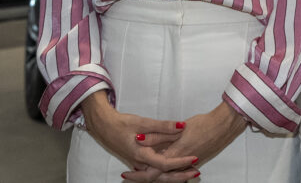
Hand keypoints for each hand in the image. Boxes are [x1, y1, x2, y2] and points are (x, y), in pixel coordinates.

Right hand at [80, 91, 196, 178]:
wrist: (103, 127)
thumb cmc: (121, 124)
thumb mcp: (143, 123)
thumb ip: (163, 126)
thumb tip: (182, 126)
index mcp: (141, 155)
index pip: (164, 164)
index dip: (180, 162)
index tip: (194, 157)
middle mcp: (140, 163)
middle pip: (161, 176)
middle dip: (180, 176)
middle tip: (196, 173)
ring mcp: (138, 164)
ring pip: (158, 175)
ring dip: (174, 175)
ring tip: (191, 171)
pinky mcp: (139, 161)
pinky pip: (154, 171)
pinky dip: (166, 171)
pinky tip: (177, 166)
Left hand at [126, 102, 247, 179]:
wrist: (226, 125)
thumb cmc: (204, 124)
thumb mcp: (180, 128)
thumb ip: (159, 135)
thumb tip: (140, 139)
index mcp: (176, 155)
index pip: (152, 171)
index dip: (138, 175)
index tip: (126, 174)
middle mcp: (182, 163)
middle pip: (158, 177)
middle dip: (143, 177)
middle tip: (129, 175)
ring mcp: (190, 163)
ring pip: (168, 174)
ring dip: (155, 173)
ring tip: (141, 170)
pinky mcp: (197, 160)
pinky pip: (177, 170)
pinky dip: (167, 170)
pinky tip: (161, 166)